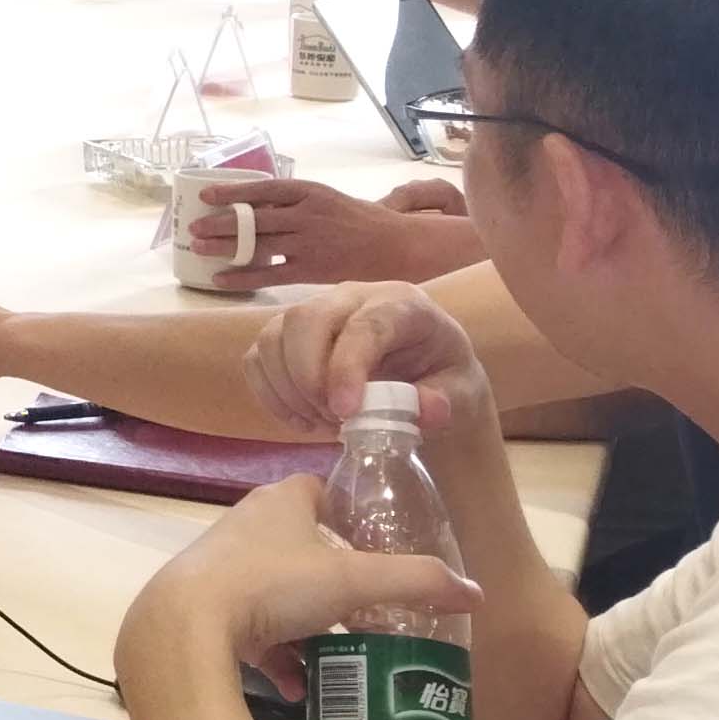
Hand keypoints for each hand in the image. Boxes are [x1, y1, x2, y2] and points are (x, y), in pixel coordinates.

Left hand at [129, 474, 482, 701]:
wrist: (183, 626)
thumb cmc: (272, 584)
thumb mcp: (356, 579)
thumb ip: (418, 582)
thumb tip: (475, 593)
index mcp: (279, 502)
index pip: (321, 492)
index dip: (352, 514)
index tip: (381, 547)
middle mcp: (245, 528)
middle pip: (303, 550)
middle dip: (338, 585)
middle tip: (374, 614)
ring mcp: (221, 571)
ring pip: (279, 597)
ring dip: (310, 628)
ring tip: (346, 657)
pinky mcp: (204, 613)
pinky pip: (253, 634)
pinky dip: (280, 658)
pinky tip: (303, 687)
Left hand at [196, 174, 484, 292]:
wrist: (396, 245)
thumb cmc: (356, 221)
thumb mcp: (326, 200)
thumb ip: (293, 204)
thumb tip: (250, 207)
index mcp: (310, 192)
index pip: (264, 188)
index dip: (232, 191)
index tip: (206, 195)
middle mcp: (308, 214)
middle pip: (255, 217)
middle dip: (221, 223)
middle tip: (193, 227)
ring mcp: (310, 242)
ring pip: (258, 244)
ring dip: (225, 247)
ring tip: (198, 249)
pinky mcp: (313, 268)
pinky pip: (270, 273)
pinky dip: (243, 276)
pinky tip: (221, 279)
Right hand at [243, 280, 493, 440]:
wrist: (424, 375)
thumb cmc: (443, 377)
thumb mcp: (461, 390)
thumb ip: (447, 399)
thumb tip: (427, 410)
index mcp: (400, 304)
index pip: (364, 324)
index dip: (348, 367)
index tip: (346, 412)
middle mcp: (350, 297)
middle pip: (305, 319)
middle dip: (308, 376)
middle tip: (331, 418)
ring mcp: (313, 312)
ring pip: (273, 337)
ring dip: (288, 390)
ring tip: (322, 421)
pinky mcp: (286, 334)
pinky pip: (257, 358)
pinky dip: (270, 394)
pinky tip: (301, 419)